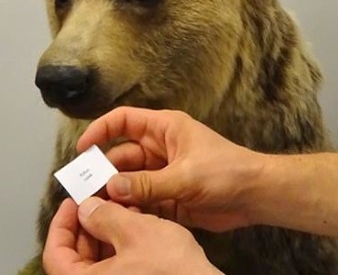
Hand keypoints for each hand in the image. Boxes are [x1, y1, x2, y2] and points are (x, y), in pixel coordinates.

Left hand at [42, 197, 222, 274]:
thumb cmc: (171, 267)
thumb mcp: (135, 230)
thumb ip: (104, 216)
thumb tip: (87, 208)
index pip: (54, 255)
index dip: (61, 225)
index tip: (73, 203)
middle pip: (75, 259)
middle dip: (87, 225)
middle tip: (98, 200)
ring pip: (97, 262)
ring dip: (105, 233)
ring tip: (121, 208)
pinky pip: (116, 268)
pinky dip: (120, 247)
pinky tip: (136, 225)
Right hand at [77, 107, 264, 231]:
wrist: (254, 196)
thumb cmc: (229, 172)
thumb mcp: (185, 176)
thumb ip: (148, 184)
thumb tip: (112, 188)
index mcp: (166, 129)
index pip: (124, 121)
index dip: (101, 130)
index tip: (83, 148)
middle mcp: (161, 149)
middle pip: (121, 156)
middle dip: (103, 171)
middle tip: (85, 190)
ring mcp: (164, 174)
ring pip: (128, 181)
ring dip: (115, 193)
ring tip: (97, 208)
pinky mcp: (168, 197)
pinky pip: (140, 201)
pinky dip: (130, 209)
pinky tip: (120, 218)